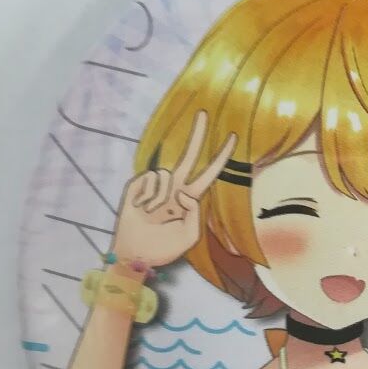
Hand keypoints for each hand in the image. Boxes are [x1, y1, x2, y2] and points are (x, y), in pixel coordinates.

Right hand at [111, 111, 236, 268]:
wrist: (135, 255)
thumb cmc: (163, 248)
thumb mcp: (189, 236)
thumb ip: (195, 214)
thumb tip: (184, 193)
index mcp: (189, 199)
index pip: (209, 174)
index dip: (221, 157)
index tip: (232, 138)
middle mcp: (174, 188)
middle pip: (188, 157)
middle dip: (197, 135)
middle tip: (204, 113)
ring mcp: (155, 185)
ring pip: (167, 176)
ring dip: (161, 200)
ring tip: (153, 216)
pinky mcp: (137, 184)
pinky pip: (151, 180)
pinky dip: (148, 198)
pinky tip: (142, 210)